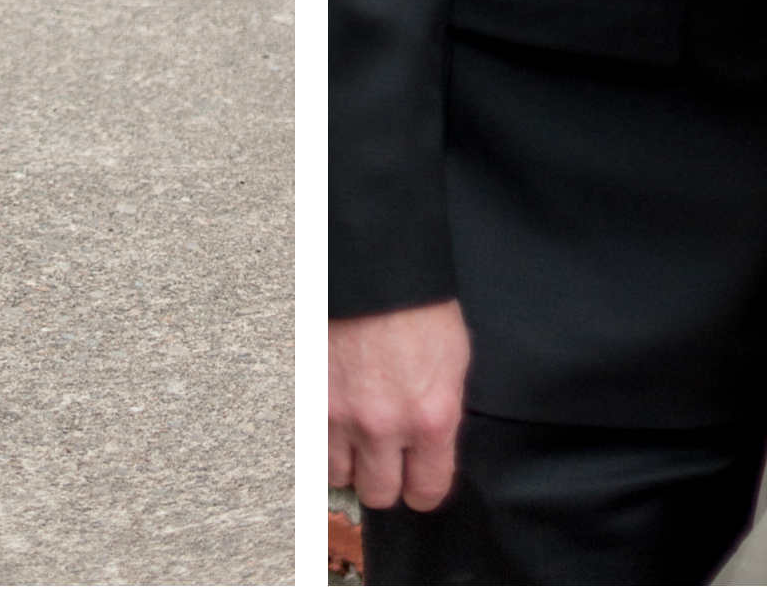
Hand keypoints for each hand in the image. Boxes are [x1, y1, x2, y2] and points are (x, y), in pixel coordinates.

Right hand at [327, 300, 469, 514]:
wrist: (376, 272)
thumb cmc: (419, 309)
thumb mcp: (455, 366)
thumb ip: (443, 416)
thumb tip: (433, 450)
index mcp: (432, 418)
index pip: (426, 492)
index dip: (422, 488)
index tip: (418, 480)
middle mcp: (386, 425)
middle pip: (379, 494)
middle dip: (385, 480)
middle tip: (387, 460)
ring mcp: (343, 415)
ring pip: (341, 478)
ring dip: (350, 463)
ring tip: (358, 437)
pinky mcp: (312, 400)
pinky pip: (313, 449)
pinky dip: (324, 443)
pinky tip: (337, 423)